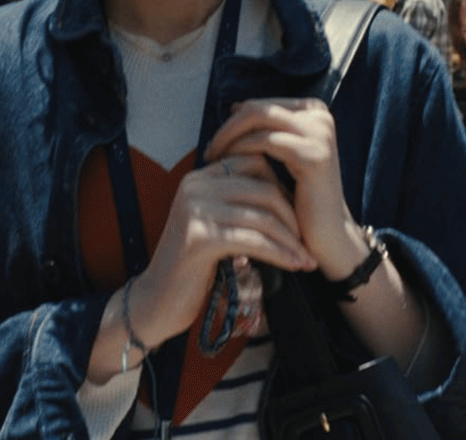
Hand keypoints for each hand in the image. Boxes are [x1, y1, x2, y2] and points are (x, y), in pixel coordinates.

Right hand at [125, 155, 313, 348]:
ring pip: (263, 216)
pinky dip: (280, 254)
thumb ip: (237, 206)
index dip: (283, 189)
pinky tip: (293, 266)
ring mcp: (196, 210)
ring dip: (291, 240)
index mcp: (198, 178)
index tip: (299, 218)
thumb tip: (284, 195)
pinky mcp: (201, 237)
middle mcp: (194, 186)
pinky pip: (254, 241)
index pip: (255, 164)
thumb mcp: (213, 226)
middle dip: (293, 217)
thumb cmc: (192, 267)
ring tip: (307, 259)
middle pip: (263, 188)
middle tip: (308, 243)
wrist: (157, 301)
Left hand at [207, 98, 371, 281]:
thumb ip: (264, 131)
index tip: (216, 143)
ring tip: (214, 159)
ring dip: (230, 138)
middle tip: (209, 151)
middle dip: (229, 128)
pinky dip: (241, 150)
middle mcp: (320, 117)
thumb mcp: (281, 156)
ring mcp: (320, 134)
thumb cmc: (299, 199)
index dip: (234, 122)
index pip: (261, 105)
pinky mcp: (314, 155)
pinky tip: (229, 169)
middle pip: (259, 108)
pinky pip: (265, 141)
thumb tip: (234, 106)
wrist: (327, 236)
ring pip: (259, 118)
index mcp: (314, 112)